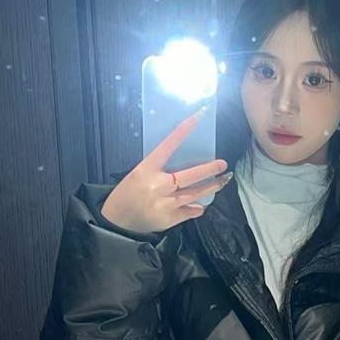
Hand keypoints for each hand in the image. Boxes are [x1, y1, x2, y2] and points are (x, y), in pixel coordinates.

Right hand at [99, 109, 229, 233]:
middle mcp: (157, 185)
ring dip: (210, 187)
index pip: (167, 146)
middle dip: (209, 170)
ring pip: (194, 194)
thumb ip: (158, 169)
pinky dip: (196, 208)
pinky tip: (201, 205)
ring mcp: (165, 203)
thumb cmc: (127, 194)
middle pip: (190, 175)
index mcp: (146, 169)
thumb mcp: (138, 174)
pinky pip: (189, 211)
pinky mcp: (169, 219)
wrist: (117, 221)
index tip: (196, 119)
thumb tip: (183, 164)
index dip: (182, 132)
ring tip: (222, 181)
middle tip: (223, 164)